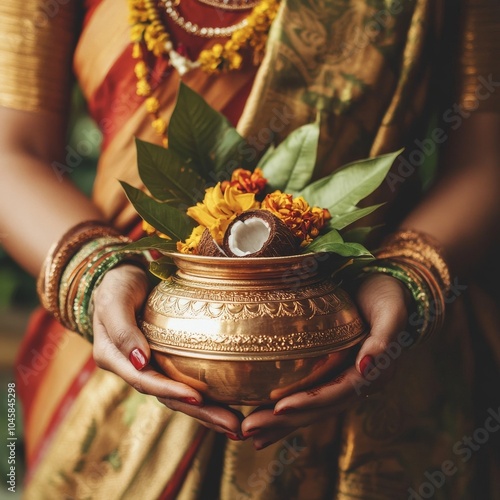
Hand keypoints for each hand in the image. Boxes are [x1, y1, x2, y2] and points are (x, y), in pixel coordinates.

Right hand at [92, 264, 242, 435]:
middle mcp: (133, 368)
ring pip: (178, 395)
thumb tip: (142, 361)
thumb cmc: (117, 285)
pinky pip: (185, 381)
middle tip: (232, 427)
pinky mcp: (165, 360)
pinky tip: (227, 405)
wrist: (122, 278)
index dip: (170, 391)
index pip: (144, 381)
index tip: (199, 399)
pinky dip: (205, 396)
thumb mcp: (114, 300)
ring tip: (235, 426)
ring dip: (207, 412)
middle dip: (199, 413)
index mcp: (114, 358)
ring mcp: (151, 366)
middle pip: (167, 397)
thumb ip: (122, 329)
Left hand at [241, 274, 412, 448]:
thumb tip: (366, 367)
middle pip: (317, 408)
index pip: (336, 393)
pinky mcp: (328, 373)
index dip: (310, 402)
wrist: (385, 291)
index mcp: (372, 374)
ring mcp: (339, 380)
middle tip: (248, 429)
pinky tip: (261, 416)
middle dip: (283, 421)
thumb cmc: (388, 297)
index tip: (279, 408)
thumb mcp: (391, 312)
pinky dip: (284, 409)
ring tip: (247, 432)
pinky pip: (305, 393)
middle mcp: (354, 383)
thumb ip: (384, 339)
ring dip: (278, 422)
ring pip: (308, 406)